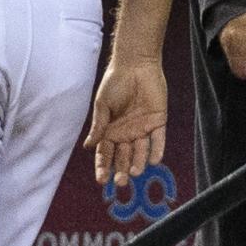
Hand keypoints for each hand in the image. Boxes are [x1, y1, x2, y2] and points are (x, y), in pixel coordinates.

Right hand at [86, 57, 167, 192]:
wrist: (135, 64)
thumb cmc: (114, 83)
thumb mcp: (102, 105)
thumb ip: (98, 126)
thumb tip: (88, 146)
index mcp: (110, 131)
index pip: (105, 154)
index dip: (102, 167)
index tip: (101, 180)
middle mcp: (126, 134)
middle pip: (123, 157)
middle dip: (121, 170)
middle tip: (121, 181)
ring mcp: (142, 129)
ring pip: (141, 152)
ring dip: (139, 163)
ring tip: (136, 172)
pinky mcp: (158, 121)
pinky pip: (158, 139)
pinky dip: (157, 149)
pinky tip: (154, 160)